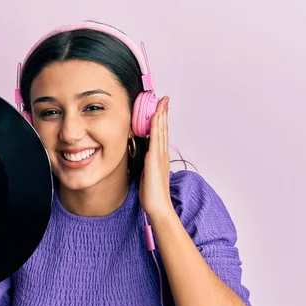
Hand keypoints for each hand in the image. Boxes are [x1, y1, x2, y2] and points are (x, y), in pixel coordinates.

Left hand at [139, 96, 173, 218]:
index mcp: (160, 158)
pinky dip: (157, 125)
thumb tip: (142, 161)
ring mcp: (159, 155)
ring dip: (161, 114)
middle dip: (163, 112)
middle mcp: (162, 154)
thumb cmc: (152, 195)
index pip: (161, 135)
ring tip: (162, 101)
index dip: (161, 121)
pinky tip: (156, 116)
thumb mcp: (146, 176)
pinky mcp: (154, 158)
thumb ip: (145, 166)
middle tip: (164, 99)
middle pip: (163, 128)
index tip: (161, 109)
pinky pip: (155, 138)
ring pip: (161, 130)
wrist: (158, 206)